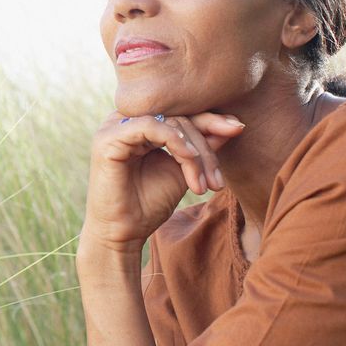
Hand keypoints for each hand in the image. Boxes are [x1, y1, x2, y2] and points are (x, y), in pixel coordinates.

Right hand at [80, 111, 245, 256]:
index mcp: (139, 124)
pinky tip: (188, 161)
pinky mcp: (108, 138)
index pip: (179, 112)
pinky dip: (174, 141)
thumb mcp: (184, 171)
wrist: (123, 234)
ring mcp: (113, 127)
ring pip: (168, 121)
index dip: (210, 119)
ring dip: (193, 150)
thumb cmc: (149, 204)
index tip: (237, 128)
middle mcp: (124, 120)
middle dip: (205, 145)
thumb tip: (234, 125)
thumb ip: (202, 148)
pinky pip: (150, 126)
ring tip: (204, 182)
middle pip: (177, 116)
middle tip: (217, 180)